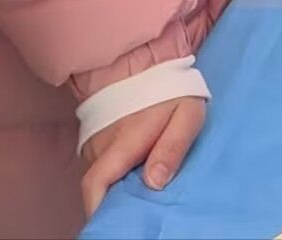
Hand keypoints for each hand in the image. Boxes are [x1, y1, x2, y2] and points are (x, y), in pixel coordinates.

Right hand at [79, 97, 206, 216]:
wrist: (144, 59)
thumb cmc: (169, 88)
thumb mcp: (185, 114)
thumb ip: (172, 147)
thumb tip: (155, 183)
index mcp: (121, 143)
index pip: (95, 184)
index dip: (98, 209)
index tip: (114, 223)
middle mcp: (100, 146)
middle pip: (100, 186)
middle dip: (114, 202)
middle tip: (141, 206)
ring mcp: (95, 142)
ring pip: (103, 176)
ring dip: (119, 184)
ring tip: (145, 184)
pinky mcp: (97, 138)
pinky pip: (104, 165)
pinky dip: (118, 173)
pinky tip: (138, 170)